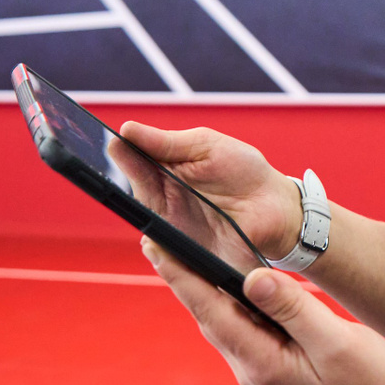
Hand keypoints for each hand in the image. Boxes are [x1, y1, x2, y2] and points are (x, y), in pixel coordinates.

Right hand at [114, 121, 301, 259]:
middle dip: (117, 180)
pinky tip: (151, 238)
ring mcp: (174, 229)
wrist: (276, 205)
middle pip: (133, 193)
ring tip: (120, 194)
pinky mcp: (188, 254)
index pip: (133, 163)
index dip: (119, 154)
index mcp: (163, 173)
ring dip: (135, 213)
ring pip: (145, 224)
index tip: (108, 142)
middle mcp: (162, 202)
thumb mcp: (206, 146)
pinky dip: (159, 248)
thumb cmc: (242, 170)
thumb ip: (167, 143)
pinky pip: (167, 255)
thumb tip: (127, 129)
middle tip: (109, 165)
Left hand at [142, 240, 384, 384]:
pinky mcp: (277, 364)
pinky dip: (232, 297)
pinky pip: (246, 324)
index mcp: (262, 362)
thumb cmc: (372, 384)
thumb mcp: (336, 341)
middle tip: (156, 237)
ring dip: (205, 285)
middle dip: (182, 275)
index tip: (154, 244)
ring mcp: (263, 367)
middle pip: (209, 312)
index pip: (210, 310)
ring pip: (225, 319)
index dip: (180, 275)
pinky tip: (231, 278)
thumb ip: (294, 308)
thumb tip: (252, 276)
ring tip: (183, 250)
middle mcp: (253, 367)